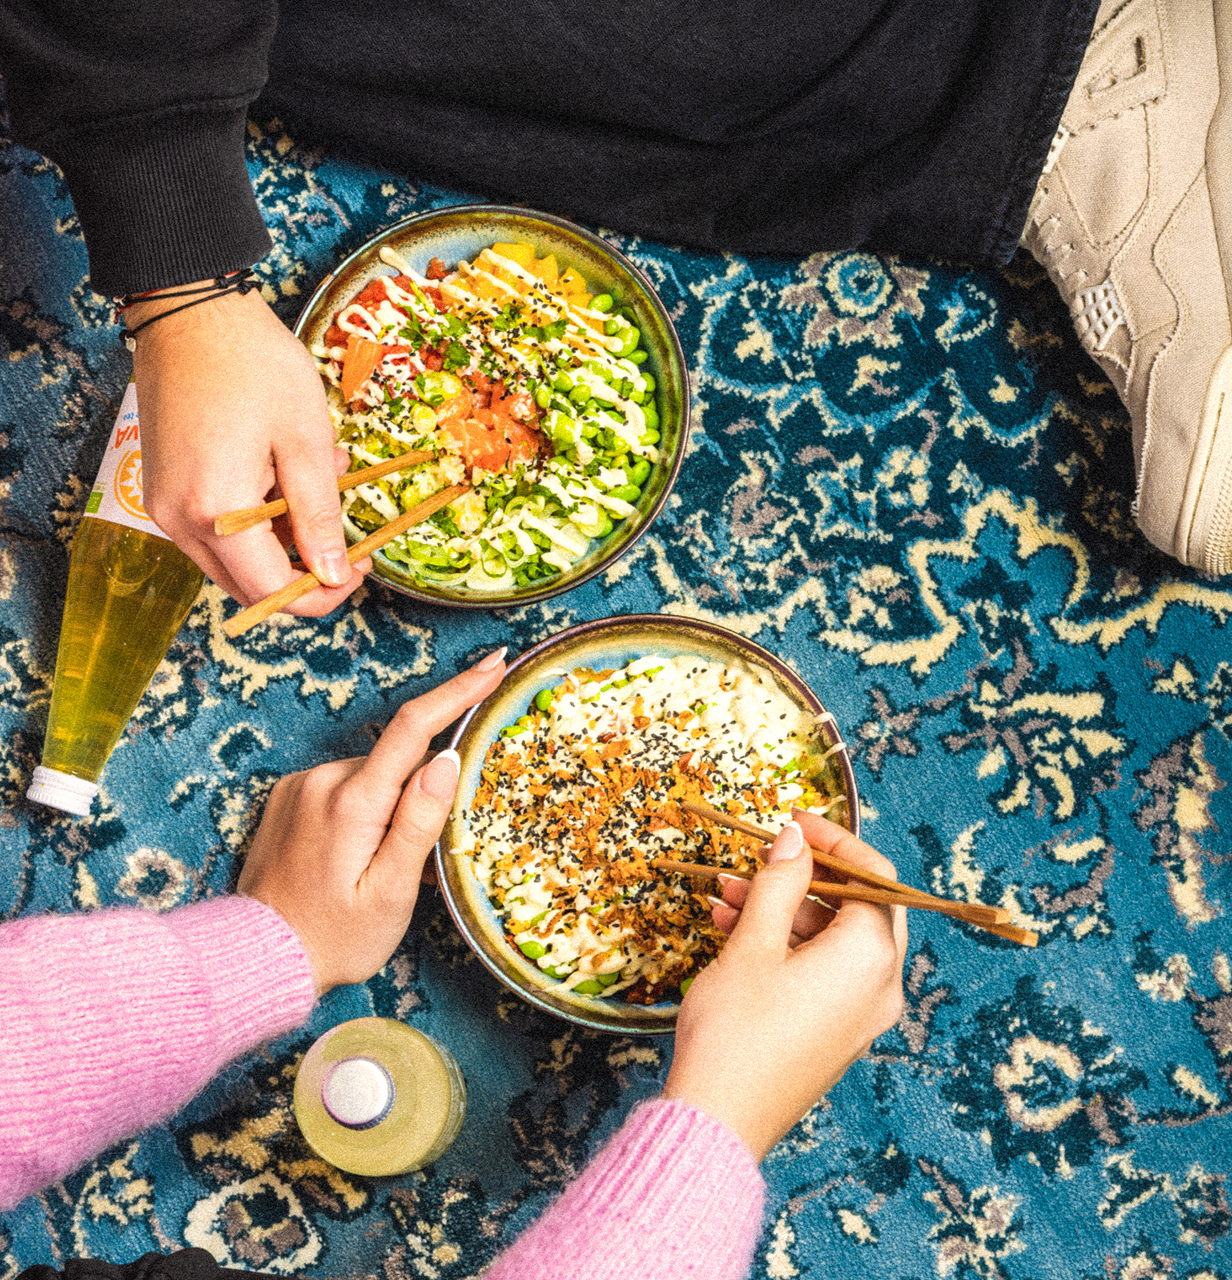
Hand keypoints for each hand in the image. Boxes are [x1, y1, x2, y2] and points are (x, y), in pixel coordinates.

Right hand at [130, 283, 368, 613]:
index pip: (270, 590)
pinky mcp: (163, 488)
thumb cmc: (253, 364)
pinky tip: (284, 472)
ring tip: (315, 481)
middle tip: (345, 536)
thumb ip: (319, 517)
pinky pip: (216, 530)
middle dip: (303, 571)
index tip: (356, 569)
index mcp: (214, 510)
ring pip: (234, 561)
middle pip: (248, 586)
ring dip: (282, 541)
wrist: (188, 310)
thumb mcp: (305, 442)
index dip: (321, 594)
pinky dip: (257, 519)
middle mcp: (178, 520)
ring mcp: (164, 505)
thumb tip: (334, 574)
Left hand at [237, 649, 506, 991]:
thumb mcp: (391, 892)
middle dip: (425, 787)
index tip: (494, 663)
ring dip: (392, 804)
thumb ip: (419, 821)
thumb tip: (448, 758)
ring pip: (373, 775)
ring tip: (382, 870)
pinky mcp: (289, 798)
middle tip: (423, 857)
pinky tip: (357, 857)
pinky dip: (365, 810)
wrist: (258, 961)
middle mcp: (322, 780)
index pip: (415, 726)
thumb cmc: (334, 937)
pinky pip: (345, 788)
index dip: (459, 690)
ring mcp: (301, 786)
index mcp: (353, 801)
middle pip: (398, 757)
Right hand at [663, 813, 906, 1159]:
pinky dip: (785, 943)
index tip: (794, 821)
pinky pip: (822, 970)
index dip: (834, 840)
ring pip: (832, 938)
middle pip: (857, 905)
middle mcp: (879, 986)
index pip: (874, 876)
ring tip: (726, 893)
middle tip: (763, 856)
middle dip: (805, 875)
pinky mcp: (836, 1032)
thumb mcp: (753, 942)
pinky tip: (732, 927)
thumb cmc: (736, 1032)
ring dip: (784, 908)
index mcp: (870, 958)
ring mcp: (860, 1014)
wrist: (717, 1121)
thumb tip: (796, 841)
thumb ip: (780, 882)